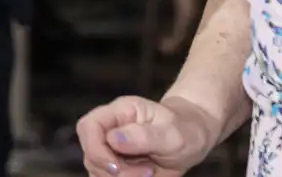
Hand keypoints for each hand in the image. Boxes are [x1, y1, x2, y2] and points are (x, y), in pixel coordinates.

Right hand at [76, 94, 220, 176]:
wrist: (193, 139)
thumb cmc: (184, 130)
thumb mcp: (172, 134)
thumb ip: (144, 135)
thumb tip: (113, 139)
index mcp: (119, 112)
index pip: (88, 126)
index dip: (96, 149)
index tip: (117, 167)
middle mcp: (110, 129)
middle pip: (90, 152)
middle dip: (113, 170)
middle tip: (146, 173)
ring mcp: (111, 148)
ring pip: (96, 170)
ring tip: (149, 174)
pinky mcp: (117, 165)